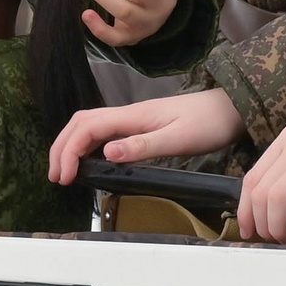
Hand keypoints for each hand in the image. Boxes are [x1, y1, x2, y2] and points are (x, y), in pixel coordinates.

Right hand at [45, 88, 243, 184]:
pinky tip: (90, 161)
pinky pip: (104, 132)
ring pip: (90, 125)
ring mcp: (133, 119)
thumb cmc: (208, 124)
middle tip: (55, 176)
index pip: (87, 127)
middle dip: (61, 147)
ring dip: (72, 145)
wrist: (230, 109)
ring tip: (65, 170)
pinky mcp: (140, 126)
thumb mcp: (178, 139)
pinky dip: (88, 145)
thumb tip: (107, 153)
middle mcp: (128, 114)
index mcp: (133, 116)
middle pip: (81, 123)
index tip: (64, 177)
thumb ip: (143, 146)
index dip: (69, 150)